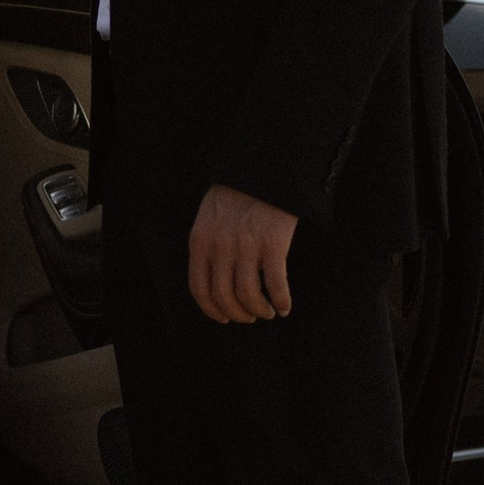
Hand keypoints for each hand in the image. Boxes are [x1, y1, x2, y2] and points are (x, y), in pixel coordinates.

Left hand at [187, 184, 298, 324]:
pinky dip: (281, 301)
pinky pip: (276, 284)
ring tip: (268, 312)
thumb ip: (208, 245)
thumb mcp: (209, 216)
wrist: (264, 167)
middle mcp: (220, 247)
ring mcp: (247, 246)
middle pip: (225, 297)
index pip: (199, 289)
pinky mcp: (274, 244)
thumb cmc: (238, 192)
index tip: (224, 318)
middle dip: (238, 314)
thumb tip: (214, 281)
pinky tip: (284, 306)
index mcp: (200, 241)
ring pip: (249, 296)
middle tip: (250, 317)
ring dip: (259, 310)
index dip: (212, 309)